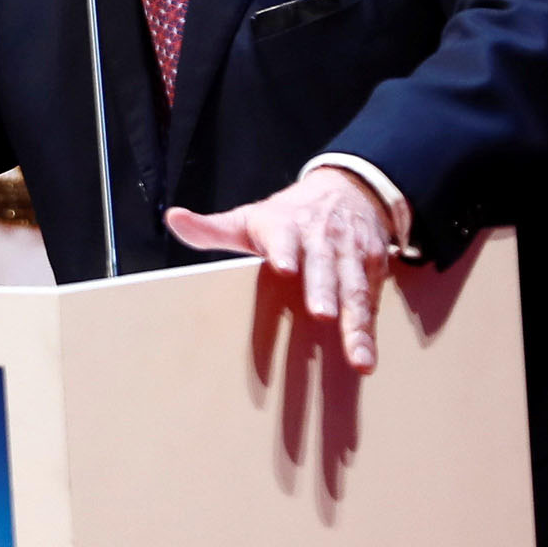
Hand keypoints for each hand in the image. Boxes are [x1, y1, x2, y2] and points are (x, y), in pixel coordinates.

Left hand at [165, 168, 394, 372]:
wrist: (348, 189)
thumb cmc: (289, 215)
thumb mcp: (250, 217)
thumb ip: (213, 228)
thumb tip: (174, 220)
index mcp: (287, 226)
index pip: (283, 237)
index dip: (283, 250)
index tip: (282, 266)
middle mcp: (322, 239)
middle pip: (324, 265)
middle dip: (324, 289)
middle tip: (323, 314)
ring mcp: (351, 253)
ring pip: (354, 288)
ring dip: (356, 322)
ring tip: (356, 355)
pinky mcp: (373, 268)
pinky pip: (371, 301)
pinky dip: (370, 330)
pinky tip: (366, 357)